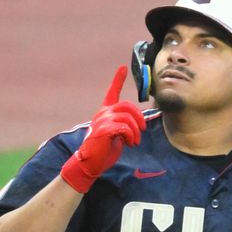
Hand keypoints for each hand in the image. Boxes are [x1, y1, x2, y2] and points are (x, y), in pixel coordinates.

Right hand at [60, 66, 145, 192]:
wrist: (89, 163)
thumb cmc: (103, 151)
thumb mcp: (116, 135)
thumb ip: (122, 126)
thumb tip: (135, 124)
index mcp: (105, 113)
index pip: (112, 93)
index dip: (117, 80)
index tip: (123, 67)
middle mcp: (102, 114)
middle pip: (127, 106)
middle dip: (139, 118)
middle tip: (141, 131)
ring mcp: (102, 121)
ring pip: (127, 118)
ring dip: (135, 131)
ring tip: (134, 142)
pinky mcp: (103, 130)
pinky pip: (124, 127)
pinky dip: (130, 136)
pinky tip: (129, 143)